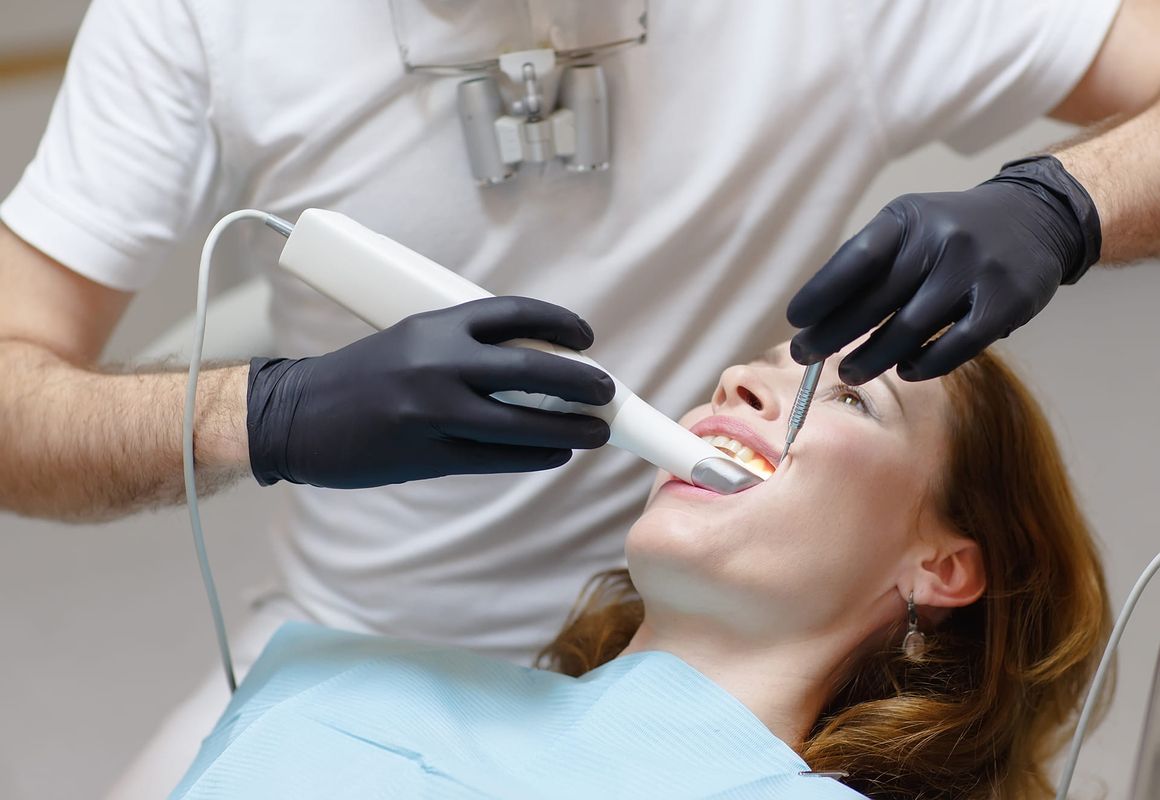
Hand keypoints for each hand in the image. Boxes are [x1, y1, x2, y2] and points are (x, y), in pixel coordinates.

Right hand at [246, 296, 614, 487]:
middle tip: (607, 391)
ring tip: (596, 430)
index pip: (514, 313)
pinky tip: (555, 452)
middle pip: (532, 369)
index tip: (586, 338)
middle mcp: (438, 362)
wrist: (296, 416)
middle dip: (581, 381)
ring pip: (522, 422)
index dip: (560, 323)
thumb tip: (532, 365)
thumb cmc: (358, 376)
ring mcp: (433, 410)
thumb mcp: (409, 341)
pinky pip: (496, 457)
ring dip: (570, 427)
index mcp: (434, 323)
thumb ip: (462, 348)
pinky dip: (534, 455)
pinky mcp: (427, 453)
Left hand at [787, 155, 1101, 382]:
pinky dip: (925, 364)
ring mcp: (975, 271)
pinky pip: (955, 346)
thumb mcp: (909, 228)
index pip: (855, 259)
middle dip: (833, 334)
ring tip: (849, 372)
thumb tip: (816, 316)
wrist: (1034, 219)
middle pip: (876, 300)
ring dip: (872, 357)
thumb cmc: (949, 234)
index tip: (796, 320)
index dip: (821, 293)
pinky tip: (905, 370)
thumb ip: (868, 265)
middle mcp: (941, 239)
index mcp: (907, 219)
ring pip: (910, 329)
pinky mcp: (1005, 303)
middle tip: (805, 356)